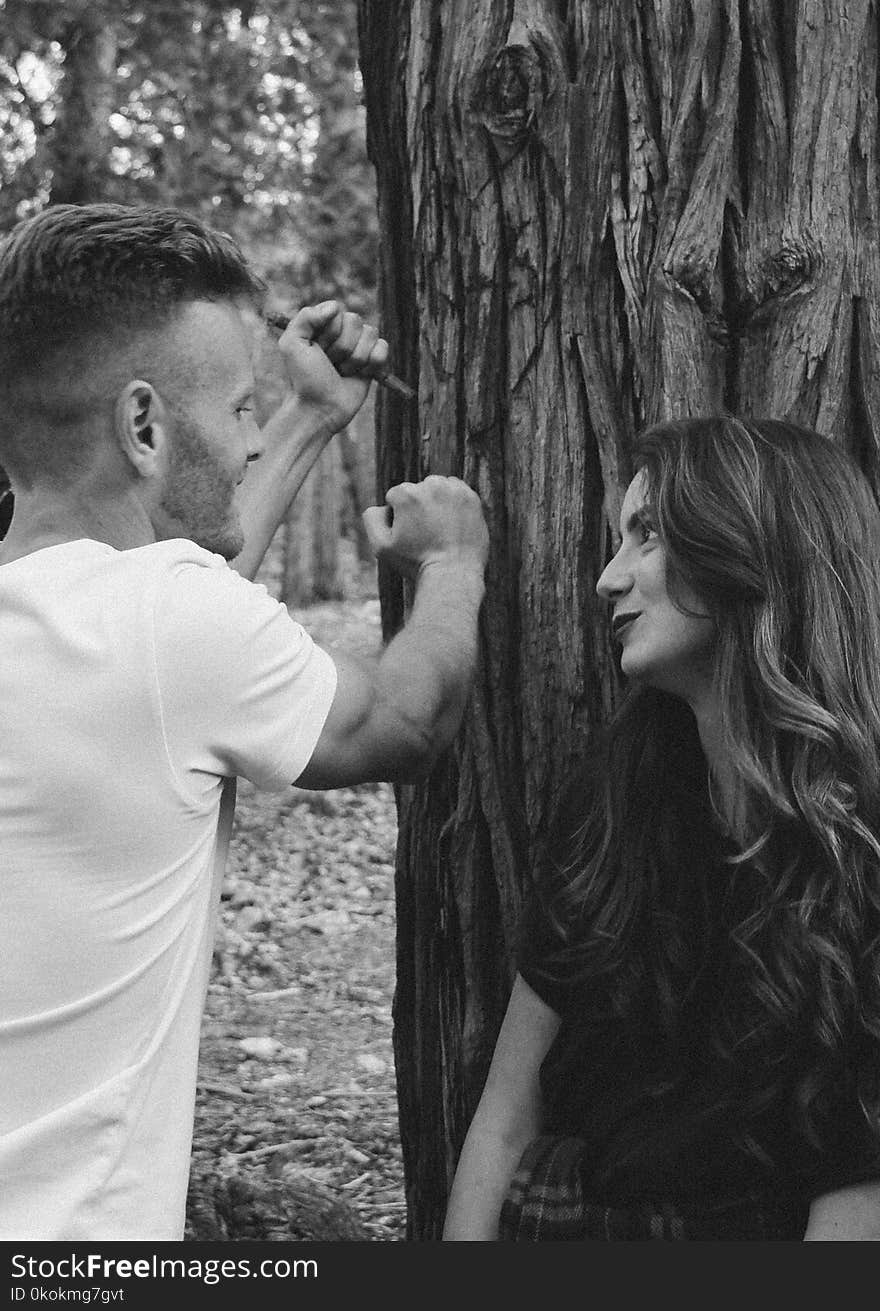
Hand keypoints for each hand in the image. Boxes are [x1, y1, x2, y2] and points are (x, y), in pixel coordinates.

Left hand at [275, 301, 389, 431]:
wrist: (318, 409)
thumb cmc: (303, 379)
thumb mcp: (291, 344)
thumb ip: (306, 317)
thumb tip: (335, 306)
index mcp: (322, 325)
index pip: (338, 311)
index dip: (329, 332)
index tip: (317, 350)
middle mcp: (341, 333)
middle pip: (355, 321)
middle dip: (342, 347)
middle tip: (330, 364)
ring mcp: (358, 347)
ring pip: (370, 334)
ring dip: (355, 358)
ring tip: (341, 372)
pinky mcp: (372, 362)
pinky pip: (383, 347)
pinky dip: (373, 362)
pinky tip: (360, 374)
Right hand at [362, 475, 489, 578]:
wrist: (453, 575)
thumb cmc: (415, 563)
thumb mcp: (381, 546)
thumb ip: (371, 518)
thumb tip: (382, 505)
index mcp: (407, 494)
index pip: (395, 497)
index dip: (398, 519)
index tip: (409, 537)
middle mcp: (431, 485)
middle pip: (417, 490)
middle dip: (417, 507)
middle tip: (425, 535)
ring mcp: (454, 491)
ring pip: (437, 489)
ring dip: (435, 503)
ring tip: (438, 530)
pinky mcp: (472, 498)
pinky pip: (456, 493)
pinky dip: (453, 505)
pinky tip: (452, 525)